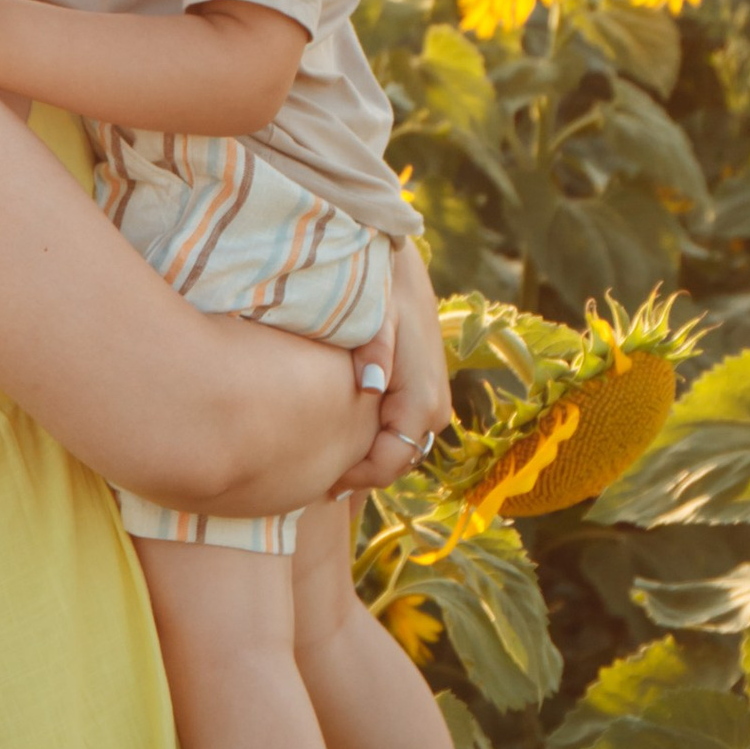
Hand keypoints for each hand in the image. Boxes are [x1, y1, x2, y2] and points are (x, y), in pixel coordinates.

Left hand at [329, 237, 452, 497]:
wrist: (398, 268)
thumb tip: (370, 386)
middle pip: (395, 463)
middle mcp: (434, 410)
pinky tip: (345, 442)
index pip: (389, 463)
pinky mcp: (424, 396)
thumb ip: (373, 350)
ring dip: (368, 460)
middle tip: (315, 481)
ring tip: (325, 465)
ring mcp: (433, 405)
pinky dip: (377, 443)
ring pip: (399, 452)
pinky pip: (401, 435)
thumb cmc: (378, 290)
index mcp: (420, 399)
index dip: (355, 478)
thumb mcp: (373, 316)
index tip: (320, 479)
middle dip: (359, 474)